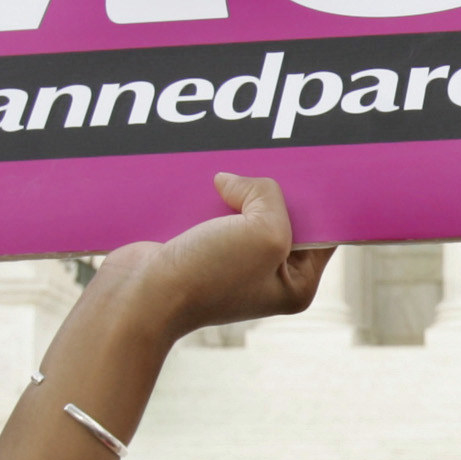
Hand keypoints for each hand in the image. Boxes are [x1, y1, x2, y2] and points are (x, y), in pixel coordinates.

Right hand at [86, 174, 332, 342]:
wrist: (139, 297)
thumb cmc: (207, 278)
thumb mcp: (264, 232)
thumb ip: (267, 196)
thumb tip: (233, 182)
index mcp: (295, 283)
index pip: (321, 231)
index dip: (314, 200)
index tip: (307, 166)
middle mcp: (266, 275)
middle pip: (280, 216)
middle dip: (270, 191)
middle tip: (264, 161)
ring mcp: (231, 262)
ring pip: (242, 210)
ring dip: (235, 191)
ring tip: (228, 174)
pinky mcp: (199, 249)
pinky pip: (212, 212)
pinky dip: (207, 197)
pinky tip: (203, 180)